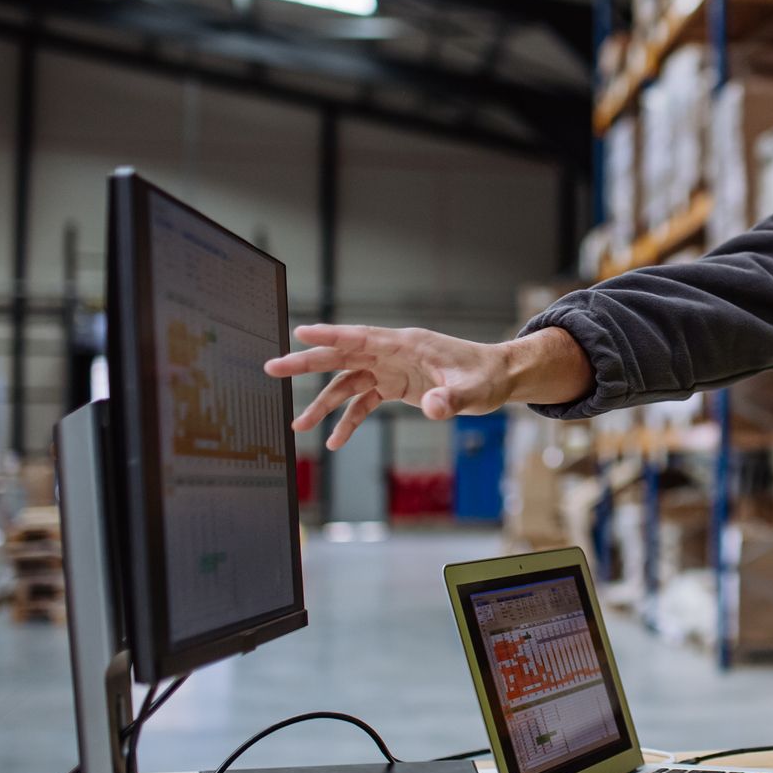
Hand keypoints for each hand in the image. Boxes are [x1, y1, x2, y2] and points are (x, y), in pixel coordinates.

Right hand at [264, 324, 593, 448]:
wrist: (500, 378)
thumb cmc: (488, 377)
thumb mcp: (474, 391)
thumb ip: (453, 400)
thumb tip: (434, 409)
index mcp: (407, 345)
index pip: (361, 336)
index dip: (329, 334)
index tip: (299, 331)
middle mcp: (394, 354)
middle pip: (343, 356)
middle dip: (306, 363)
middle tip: (272, 368)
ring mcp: (393, 370)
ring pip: (348, 383)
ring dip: (323, 403)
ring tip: (298, 427)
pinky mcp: (397, 387)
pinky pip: (365, 402)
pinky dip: (349, 420)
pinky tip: (335, 441)